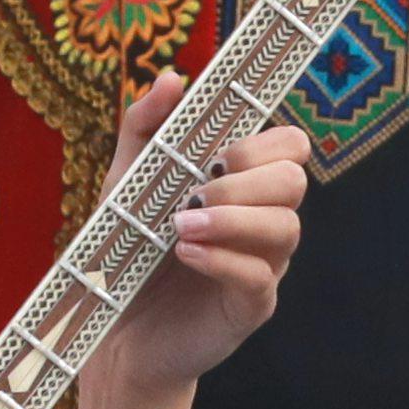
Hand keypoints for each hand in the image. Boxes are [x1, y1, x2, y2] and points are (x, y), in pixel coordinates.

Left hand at [93, 80, 312, 392]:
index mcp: (243, 187)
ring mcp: (264, 266)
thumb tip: (172, 78)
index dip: (264, 140)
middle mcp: (263, 222)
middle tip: (194, 191)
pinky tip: (186, 254)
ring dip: (232, 219)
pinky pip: (260, 277)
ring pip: (286, 228)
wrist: (112, 330)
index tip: (217, 151)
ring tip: (179, 227)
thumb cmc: (128, 253)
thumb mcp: (125, 184)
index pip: (290, 147)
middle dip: (247, 178)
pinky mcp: (251, 307)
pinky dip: (223, 259)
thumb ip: (145, 130)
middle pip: (295, 181)